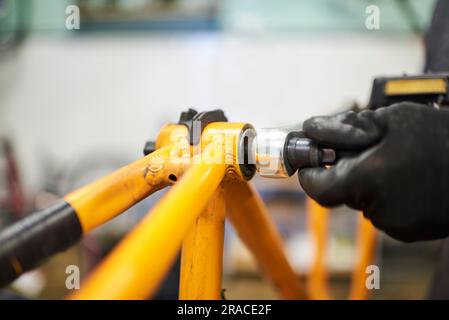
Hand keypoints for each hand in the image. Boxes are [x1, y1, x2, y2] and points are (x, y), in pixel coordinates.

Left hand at [299, 102, 448, 241]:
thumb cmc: (443, 138)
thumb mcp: (391, 119)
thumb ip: (343, 128)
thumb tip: (311, 131)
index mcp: (367, 180)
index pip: (317, 189)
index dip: (311, 173)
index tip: (312, 160)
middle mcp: (377, 208)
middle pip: (342, 191)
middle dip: (347, 169)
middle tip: (368, 149)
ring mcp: (394, 224)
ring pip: (363, 200)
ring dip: (370, 181)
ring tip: (399, 162)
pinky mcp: (409, 231)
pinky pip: (384, 211)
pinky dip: (387, 195)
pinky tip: (409, 179)